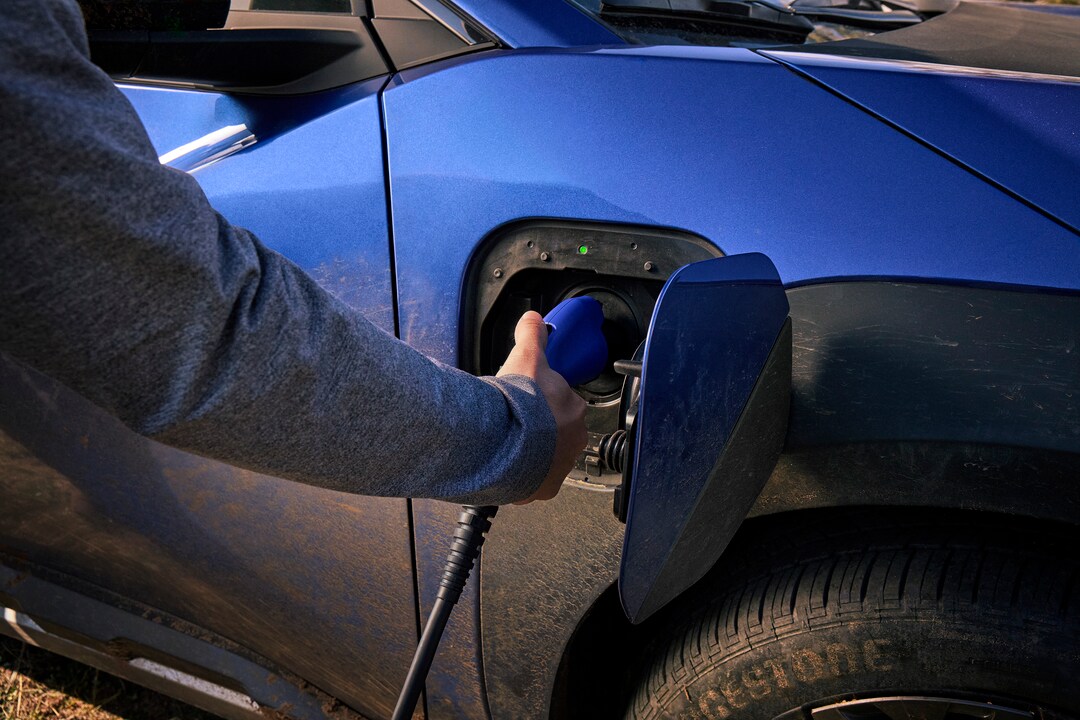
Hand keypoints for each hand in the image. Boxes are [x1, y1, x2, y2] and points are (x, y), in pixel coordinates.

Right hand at [498, 311, 587, 503]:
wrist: (502, 443)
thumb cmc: (519, 403)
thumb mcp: (527, 358)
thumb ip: (532, 335)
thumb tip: (533, 318)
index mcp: (575, 410)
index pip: (564, 404)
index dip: (544, 401)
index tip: (529, 402)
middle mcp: (574, 442)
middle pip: (557, 432)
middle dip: (540, 428)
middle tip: (516, 421)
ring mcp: (559, 468)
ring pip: (547, 458)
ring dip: (533, 452)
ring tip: (509, 443)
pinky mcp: (543, 489)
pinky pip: (535, 482)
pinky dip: (523, 476)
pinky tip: (508, 465)